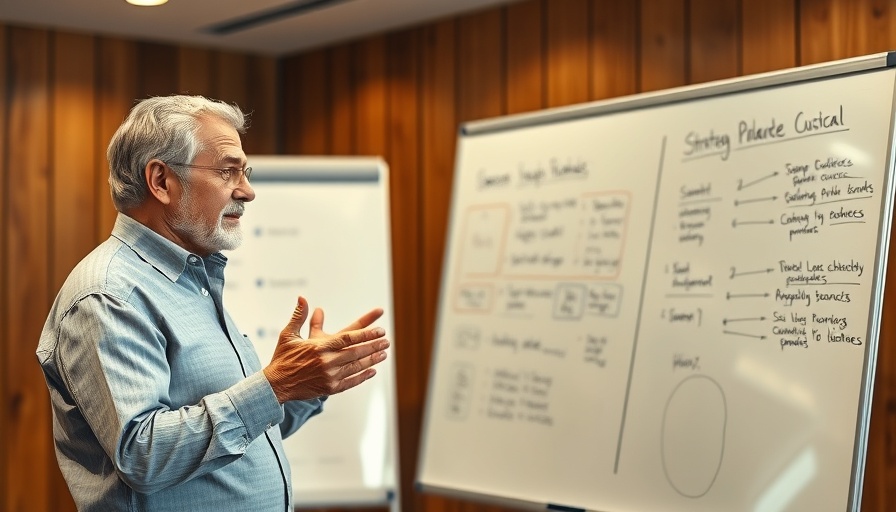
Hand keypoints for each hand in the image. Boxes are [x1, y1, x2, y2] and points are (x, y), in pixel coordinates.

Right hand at [263, 296, 389, 402]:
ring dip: (372, 359)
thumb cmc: (282, 358)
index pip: (348, 338)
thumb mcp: (288, 335)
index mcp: (319, 347)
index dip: (366, 334)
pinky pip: (351, 382)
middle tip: (386, 340)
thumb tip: (303, 298)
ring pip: (356, 367)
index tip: (379, 329)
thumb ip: (299, 316)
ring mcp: (330, 376)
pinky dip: (363, 376)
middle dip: (374, 345)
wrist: (275, 385)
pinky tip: (372, 371)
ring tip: (384, 353)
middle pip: (356, 352)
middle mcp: (327, 361)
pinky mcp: (330, 388)